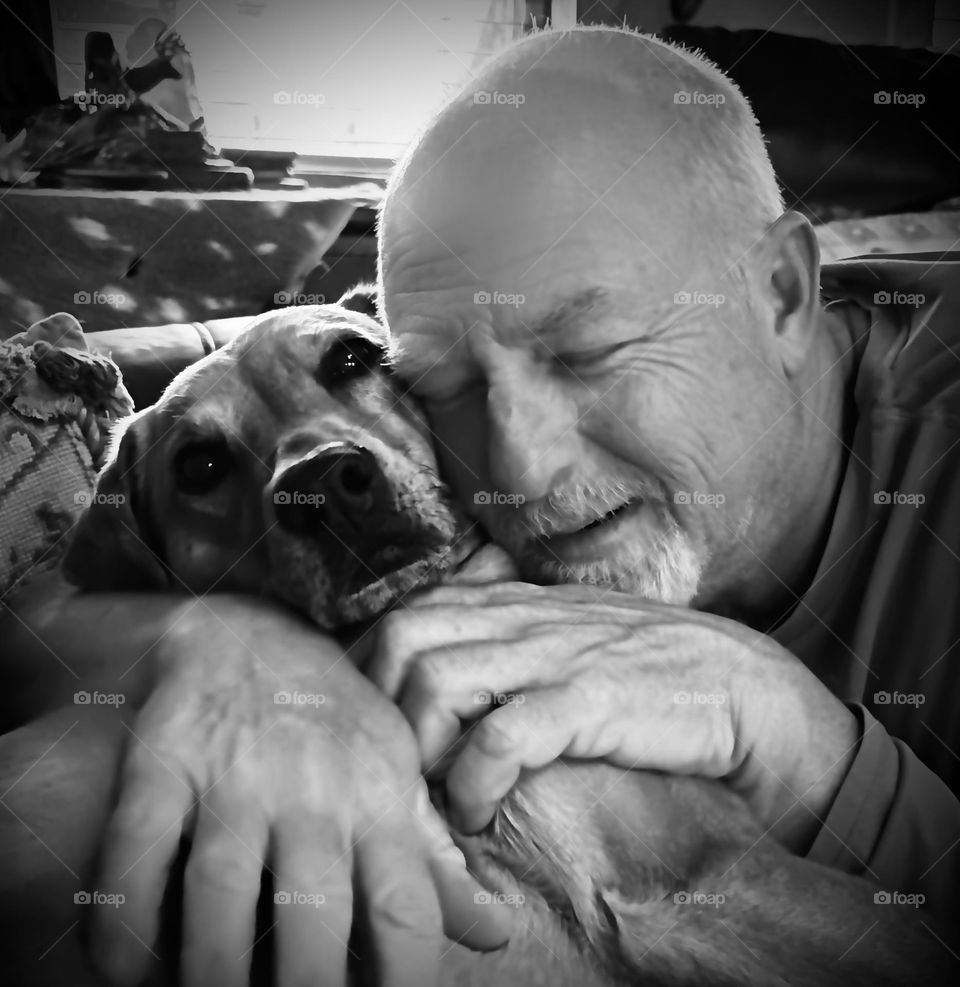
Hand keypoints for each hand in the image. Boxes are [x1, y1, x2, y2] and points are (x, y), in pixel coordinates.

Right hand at [90, 597, 512, 986]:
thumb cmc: (334, 720)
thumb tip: (494, 932)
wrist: (248, 632)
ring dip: (213, 970)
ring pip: (221, 894)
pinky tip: (127, 969)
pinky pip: (137, 856)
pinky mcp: (164, 762)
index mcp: (378, 798)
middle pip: (314, 917)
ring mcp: (234, 775)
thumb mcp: (396, 774)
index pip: (407, 909)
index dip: (403, 981)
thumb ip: (435, 859)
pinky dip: (125, 925)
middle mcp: (312, 790)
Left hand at [367, 582, 858, 850]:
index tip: (380, 730)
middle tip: (399, 768)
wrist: (749, 690)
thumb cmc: (653, 674)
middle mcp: (525, 618)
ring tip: (438, 796)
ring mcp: (557, 653)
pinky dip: (473, 782)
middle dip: (382, 708)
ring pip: (437, 681)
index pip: (409, 612)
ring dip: (420, 751)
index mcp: (515, 602)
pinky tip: (481, 812)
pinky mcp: (592, 698)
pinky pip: (501, 736)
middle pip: (403, 636)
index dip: (374, 670)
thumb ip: (511, 640)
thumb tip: (443, 675)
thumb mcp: (570, 640)